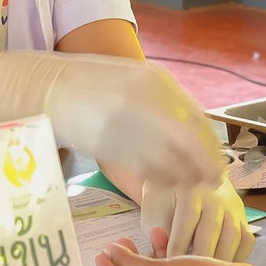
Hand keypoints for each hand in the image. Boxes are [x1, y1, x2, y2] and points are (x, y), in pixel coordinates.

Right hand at [0, 52, 223, 190]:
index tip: (216, 160)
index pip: (198, 119)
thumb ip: (164, 99)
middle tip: (212, 181)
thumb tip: (191, 129)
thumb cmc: (94, 84)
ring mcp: (128, 122)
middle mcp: (147, 101)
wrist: (49, 87)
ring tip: (189, 185)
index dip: (210, 145)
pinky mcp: (109, 143)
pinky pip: (144, 168)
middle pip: (188, 143)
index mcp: (158, 81)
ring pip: (168, 160)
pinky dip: (158, 179)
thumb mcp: (137, 79)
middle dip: (203, 165)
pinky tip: (162, 183)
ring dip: (182, 177)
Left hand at [140, 174, 254, 261]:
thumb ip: (160, 234)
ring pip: (232, 237)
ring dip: (220, 261)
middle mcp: (215, 197)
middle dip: (200, 259)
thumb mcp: (155, 212)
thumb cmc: (166, 203)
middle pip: (211, 232)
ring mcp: (233, 208)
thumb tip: (166, 260)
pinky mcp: (244, 219)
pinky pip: (246, 241)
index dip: (177, 249)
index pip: (185, 224)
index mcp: (190, 191)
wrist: (186, 179)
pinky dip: (237, 258)